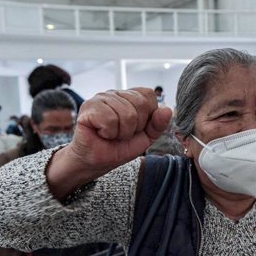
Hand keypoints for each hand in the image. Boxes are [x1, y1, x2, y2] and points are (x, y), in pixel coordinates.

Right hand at [48, 88, 172, 197]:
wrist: (95, 162)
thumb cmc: (117, 147)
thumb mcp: (145, 138)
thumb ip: (158, 125)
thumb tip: (167, 110)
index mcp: (129, 96)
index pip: (148, 95)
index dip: (147, 117)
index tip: (135, 128)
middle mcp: (115, 93)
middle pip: (140, 104)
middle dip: (134, 127)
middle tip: (121, 134)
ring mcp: (101, 98)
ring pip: (126, 114)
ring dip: (121, 132)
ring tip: (111, 135)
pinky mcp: (88, 107)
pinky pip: (110, 119)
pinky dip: (109, 133)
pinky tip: (101, 133)